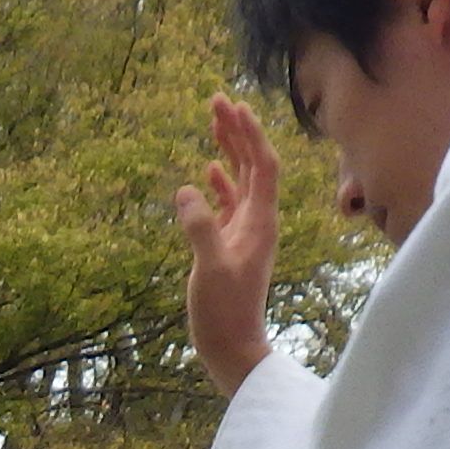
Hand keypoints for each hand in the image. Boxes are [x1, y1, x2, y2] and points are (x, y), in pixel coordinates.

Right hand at [177, 92, 282, 396]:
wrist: (232, 348)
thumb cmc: (224, 313)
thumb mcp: (210, 269)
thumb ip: (200, 227)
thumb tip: (187, 189)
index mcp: (260, 222)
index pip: (262, 165)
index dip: (250, 134)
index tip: (233, 106)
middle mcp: (258, 222)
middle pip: (253, 165)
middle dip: (237, 131)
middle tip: (218, 100)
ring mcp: (245, 233)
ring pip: (240, 180)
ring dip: (229, 150)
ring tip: (213, 122)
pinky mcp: (230, 245)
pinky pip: (229, 203)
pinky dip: (220, 182)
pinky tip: (209, 170)